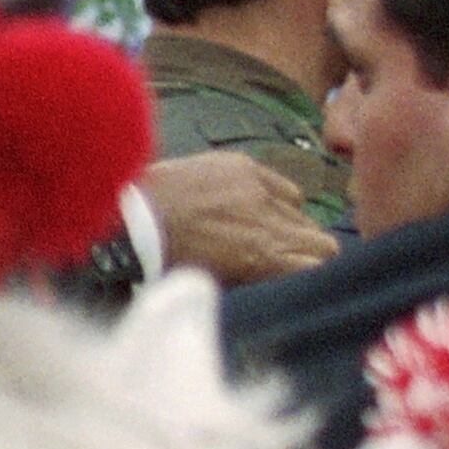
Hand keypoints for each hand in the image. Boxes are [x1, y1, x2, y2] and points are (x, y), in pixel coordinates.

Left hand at [141, 150, 333, 281]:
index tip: (307, 277)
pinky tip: (247, 205)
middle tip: (284, 259)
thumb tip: (284, 279)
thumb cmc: (163, 262)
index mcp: (263, 256)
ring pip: (302, 212)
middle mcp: (271, 221)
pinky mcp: (246, 167)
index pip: (322, 263)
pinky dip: (273, 198)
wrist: (125, 219)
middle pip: (322, 240)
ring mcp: (260, 190)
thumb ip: (258, 278)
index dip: (318, 272)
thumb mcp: (216, 282)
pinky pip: (282, 185)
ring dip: (288, 224)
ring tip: (257, 231)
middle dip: (309, 251)